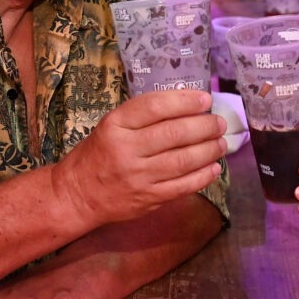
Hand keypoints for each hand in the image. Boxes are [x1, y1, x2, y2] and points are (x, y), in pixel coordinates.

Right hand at [56, 89, 226, 227]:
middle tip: (219, 123)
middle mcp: (126, 150)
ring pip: (183, 160)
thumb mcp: (112, 126)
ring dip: (208, 150)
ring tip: (221, 142)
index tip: (205, 100)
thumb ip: (144, 116)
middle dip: (204, 126)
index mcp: (116, 125)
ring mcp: (138, 177)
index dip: (185, 101)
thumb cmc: (99, 154)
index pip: (155, 107)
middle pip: (174, 133)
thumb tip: (189, 104)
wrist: (78, 194)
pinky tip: (214, 167)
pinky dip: (203, 176)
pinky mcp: (148, 198)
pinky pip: (183, 186)